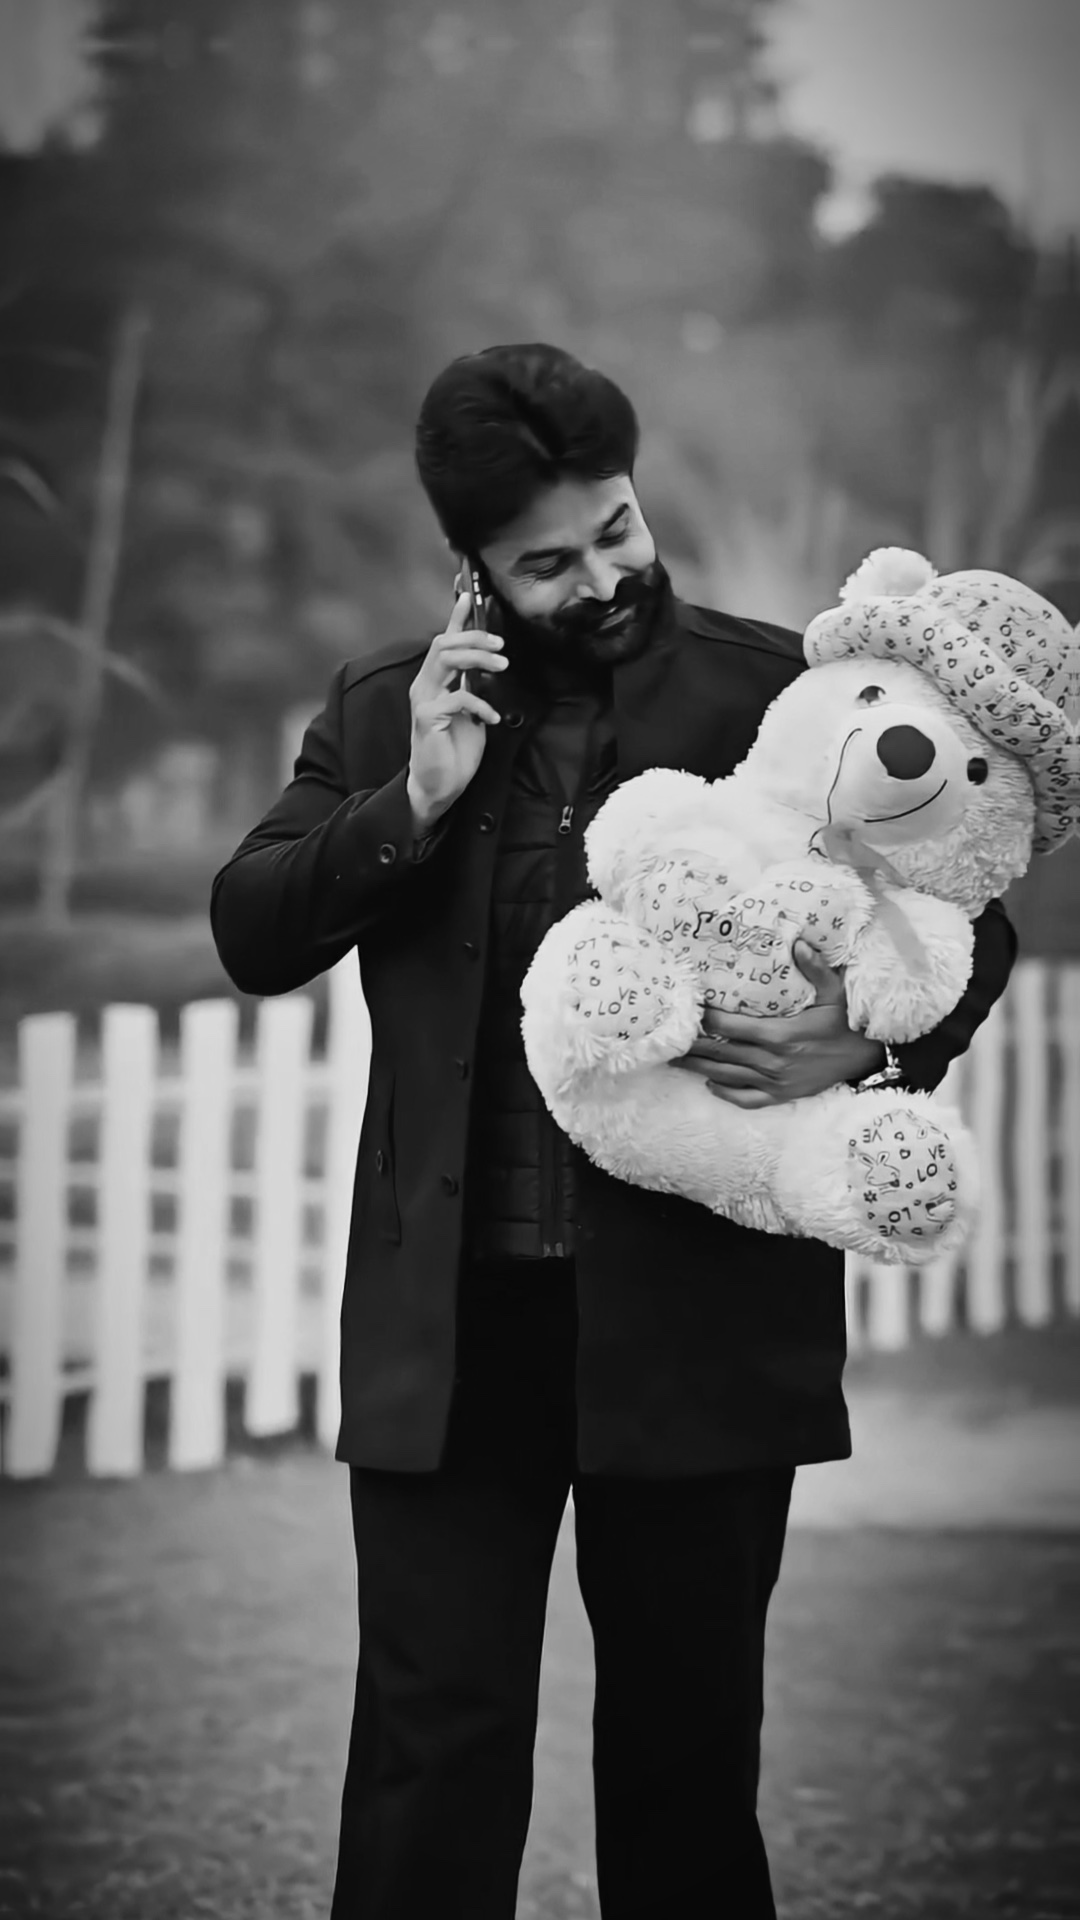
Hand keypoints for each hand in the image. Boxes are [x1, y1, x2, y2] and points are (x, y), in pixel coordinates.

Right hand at [406, 591, 507, 829]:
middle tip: (501, 644)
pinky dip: (479, 704)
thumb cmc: (455, 749)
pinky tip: (491, 717)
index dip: (456, 616)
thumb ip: (473, 684)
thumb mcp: (471, 709)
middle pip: (444, 643)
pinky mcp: (427, 718)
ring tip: (501, 665)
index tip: (468, 592)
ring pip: (445, 659)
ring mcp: (424, 699)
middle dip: (474, 636)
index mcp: (436, 679)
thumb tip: (491, 660)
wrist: (439, 785)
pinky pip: (456, 698)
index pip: (445, 639)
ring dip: (476, 658)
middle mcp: (425, 684)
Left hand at [672, 940, 884, 1108]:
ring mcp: (775, 1081)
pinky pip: (748, 1099)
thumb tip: (798, 943)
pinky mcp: (782, 1095)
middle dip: (693, 1046)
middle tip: (668, 1039)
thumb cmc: (847, 1024)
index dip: (708, 1019)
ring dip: (700, 1069)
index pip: (732, 1027)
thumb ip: (815, 969)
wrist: (868, 1060)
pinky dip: (727, 1094)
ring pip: (728, 1077)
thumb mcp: (835, 993)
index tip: (689, 1010)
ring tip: (676, 1061)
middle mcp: (772, 1061)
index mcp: (780, 1035)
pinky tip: (711, 1085)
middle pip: (721, 1053)